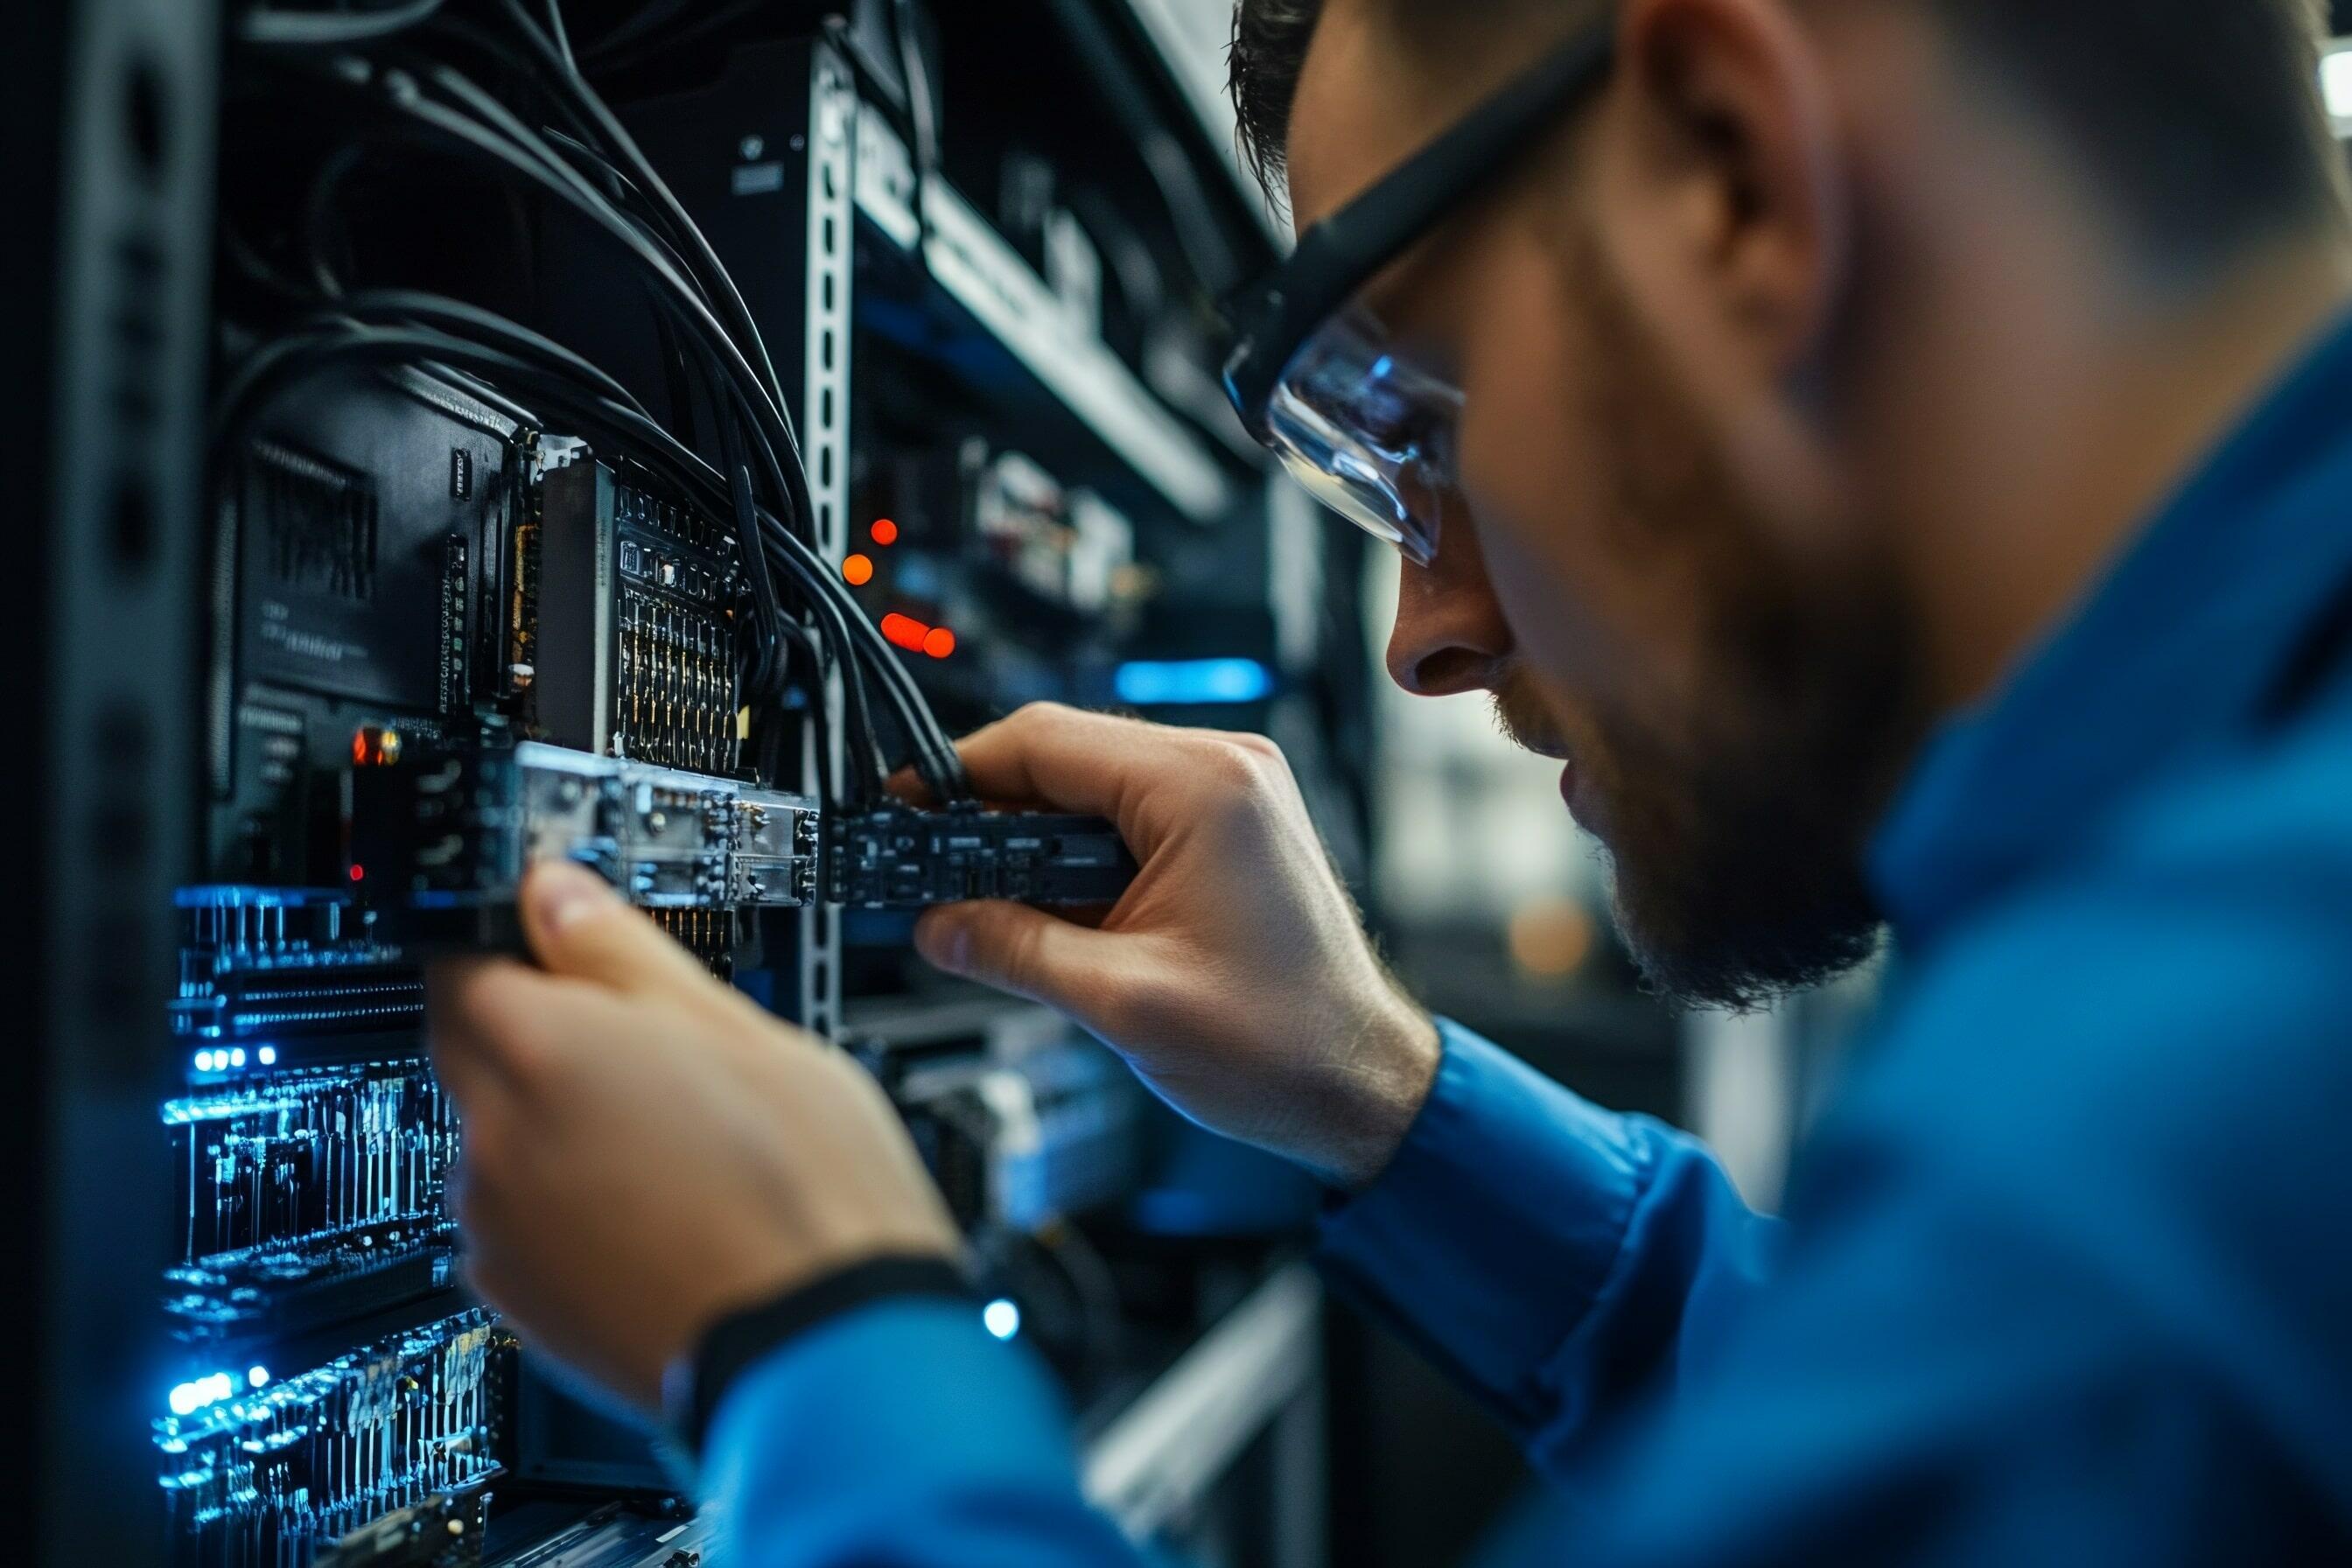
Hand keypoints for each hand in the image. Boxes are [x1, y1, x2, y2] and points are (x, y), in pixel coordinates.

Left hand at [427, 861, 958, 1414]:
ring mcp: (497, 1230)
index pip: (464, 962)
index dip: (516, 947)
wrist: (822, 1348)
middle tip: (639, 1048)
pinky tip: (653, 1208)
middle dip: (532, 1033)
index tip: (562, 948)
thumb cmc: (808, 1195)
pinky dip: (562, 1206)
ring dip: (552, 1126)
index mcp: (546, 1052)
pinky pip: (513, 1221)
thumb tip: (561, 896)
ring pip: (493, 1139)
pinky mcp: (517, 1303)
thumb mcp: (745, 1031)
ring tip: (668, 1143)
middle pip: (469, 1050)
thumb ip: (625, 955)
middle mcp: (495, 1141)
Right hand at [913, 704, 1440, 1188]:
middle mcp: (1225, 771)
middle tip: (926, 874)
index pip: (1044, 740)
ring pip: (1089, 791)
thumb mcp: (1121, 1002)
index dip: (957, 775)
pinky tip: (1040, 911)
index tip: (903, 813)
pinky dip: (1074, 859)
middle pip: (1063, 757)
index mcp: (1205, 786)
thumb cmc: (1284, 1046)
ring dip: (1029, 843)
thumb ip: (1015, 950)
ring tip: (976, 905)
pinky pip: (1125, 820)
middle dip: (988, 816)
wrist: (1363, 1086)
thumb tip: (936, 924)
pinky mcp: (1228, 833)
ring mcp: (1232, 798)